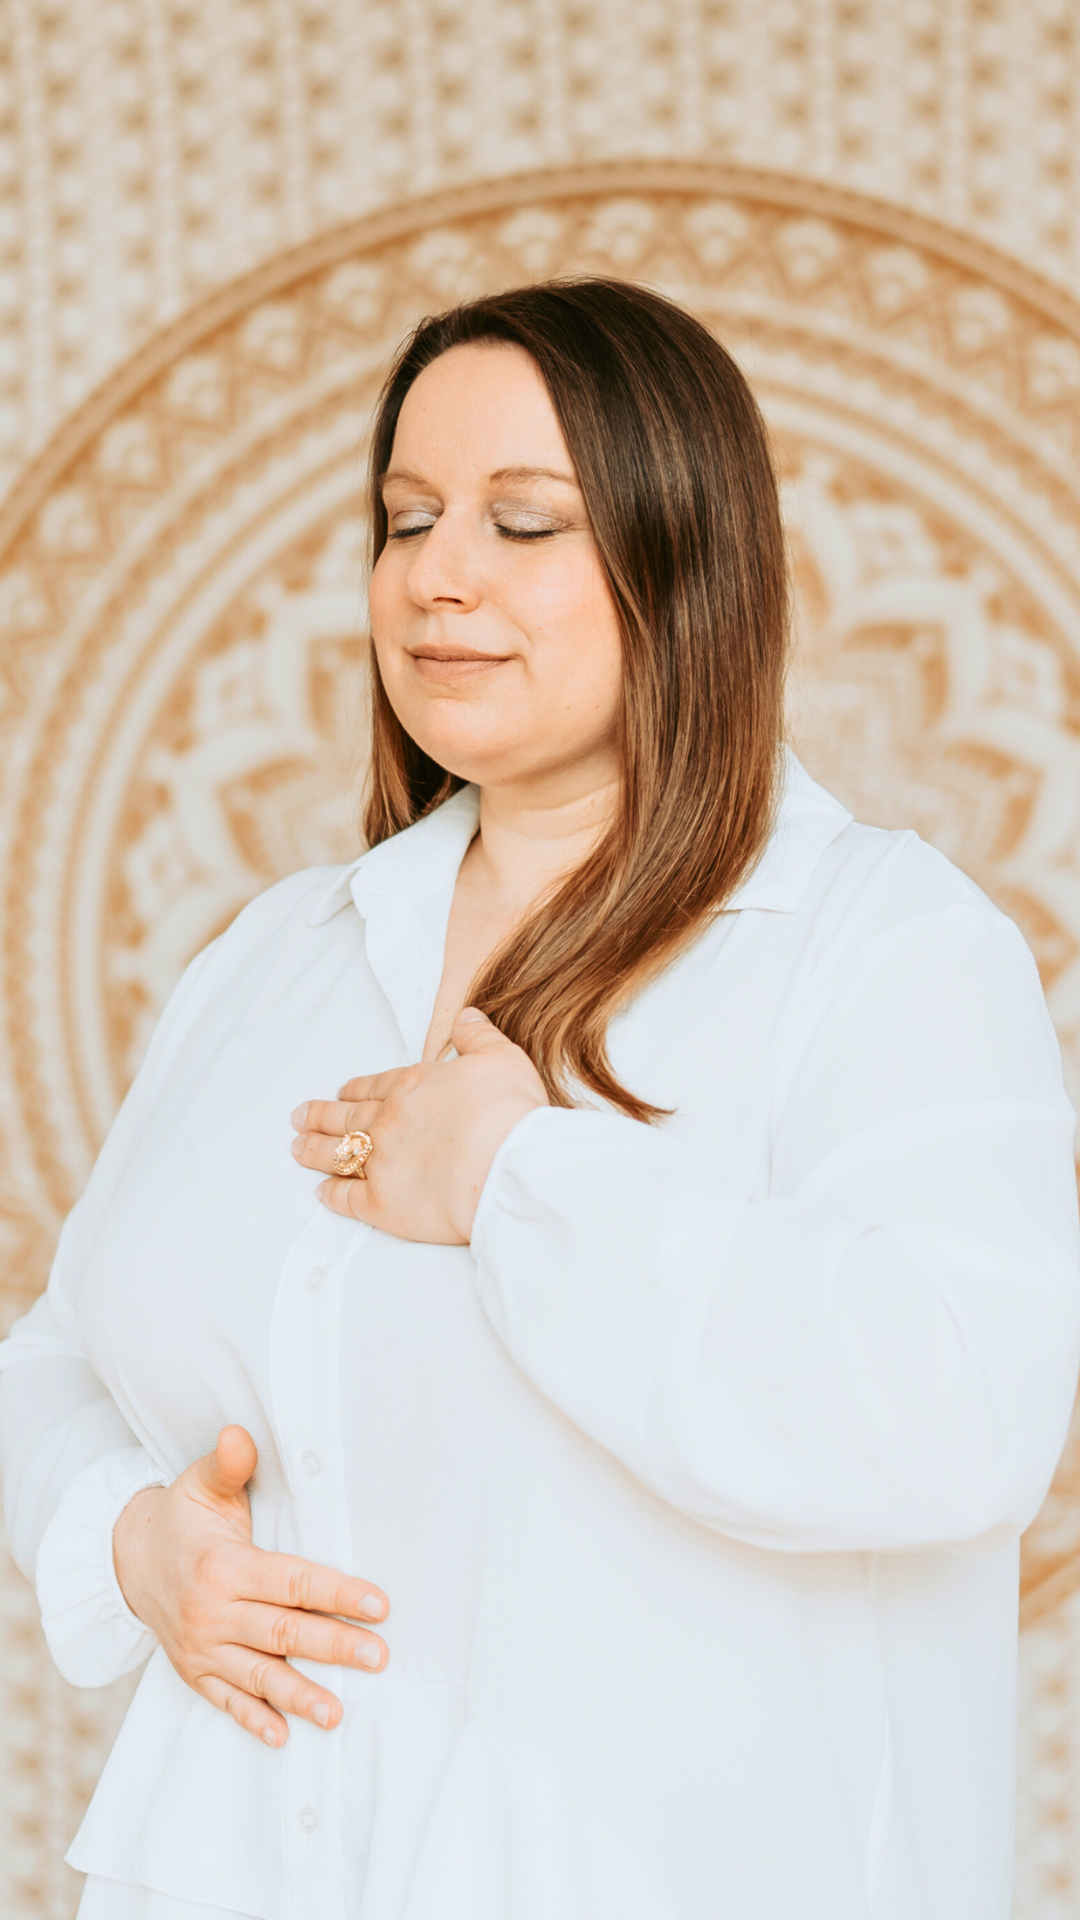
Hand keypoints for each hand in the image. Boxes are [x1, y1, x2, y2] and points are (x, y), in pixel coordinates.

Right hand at [112, 1425, 387, 1747]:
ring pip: (257, 1675)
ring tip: (336, 1712)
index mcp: (222, 1566)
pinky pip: (225, 1700)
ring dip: (298, 1695)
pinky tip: (280, 1736)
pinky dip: (252, 1719)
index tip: (378, 1604)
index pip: (291, 1581)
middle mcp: (211, 1613)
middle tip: (378, 1658)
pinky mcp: (193, 1671)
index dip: (336, 1593)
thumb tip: (240, 1434)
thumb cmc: (180, 1518)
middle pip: (282, 1632)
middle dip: (333, 1646)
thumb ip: (228, 1465)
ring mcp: (201, 1647)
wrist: (126, 1560)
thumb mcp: (200, 1486)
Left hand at [290, 1007, 547, 1242]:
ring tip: (296, 1147)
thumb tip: (466, 1017)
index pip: (375, 1086)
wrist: (507, 1166)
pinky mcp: (382, 1204)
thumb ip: (479, 1037)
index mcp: (413, 1087)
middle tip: (297, 1117)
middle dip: (319, 1116)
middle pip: (346, 1117)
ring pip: (338, 1153)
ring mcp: (381, 1163)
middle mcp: (389, 1122)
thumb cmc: (509, 1112)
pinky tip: (321, 1192)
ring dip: (314, 1149)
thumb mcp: (501, 1058)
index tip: (340, 1092)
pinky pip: (348, 1198)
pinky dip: (332, 1195)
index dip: (355, 1089)